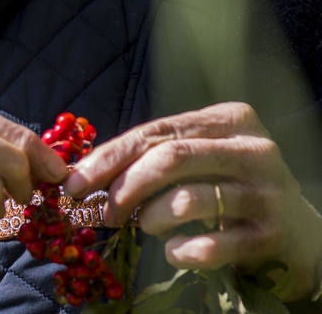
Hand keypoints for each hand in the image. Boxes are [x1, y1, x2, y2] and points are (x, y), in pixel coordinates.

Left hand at [63, 102, 321, 300]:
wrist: (296, 231)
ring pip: (187, 200)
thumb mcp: (198, 157)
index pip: (156, 132)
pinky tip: (174, 250)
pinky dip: (180, 251)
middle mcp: (253, 149)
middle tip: (102, 211)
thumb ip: (151, 154)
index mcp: (230, 119)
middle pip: (169, 160)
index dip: (109, 157)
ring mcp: (266, 192)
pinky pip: (210, 245)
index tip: (74, 182)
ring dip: (150, 217)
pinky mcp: (270, 235)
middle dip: (123, 187)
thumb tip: (83, 172)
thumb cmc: (230, 185)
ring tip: (144, 225)